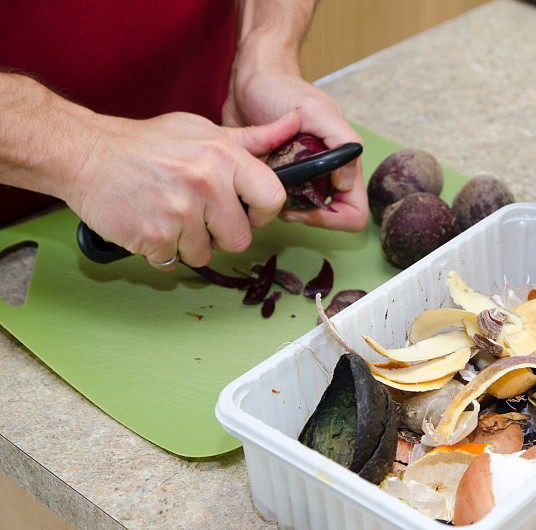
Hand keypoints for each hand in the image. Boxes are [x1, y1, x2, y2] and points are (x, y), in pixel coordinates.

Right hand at [66, 111, 300, 269]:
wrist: (85, 153)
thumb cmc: (148, 143)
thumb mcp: (203, 131)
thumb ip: (251, 139)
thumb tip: (294, 125)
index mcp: (223, 156)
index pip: (273, 198)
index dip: (263, 212)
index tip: (247, 211)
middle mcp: (206, 183)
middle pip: (240, 239)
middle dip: (222, 234)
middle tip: (199, 215)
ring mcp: (180, 212)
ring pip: (206, 254)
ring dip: (189, 243)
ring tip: (170, 214)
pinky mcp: (155, 236)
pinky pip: (174, 261)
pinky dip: (163, 250)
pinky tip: (151, 223)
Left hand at [223, 68, 367, 231]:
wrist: (250, 81)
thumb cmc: (283, 90)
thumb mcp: (317, 111)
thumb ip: (341, 142)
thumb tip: (346, 181)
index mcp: (343, 162)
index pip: (354, 212)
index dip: (334, 218)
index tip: (308, 207)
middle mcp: (328, 174)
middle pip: (333, 219)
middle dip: (311, 219)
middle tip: (284, 206)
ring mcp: (305, 177)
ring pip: (307, 216)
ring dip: (290, 212)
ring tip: (269, 195)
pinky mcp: (282, 177)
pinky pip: (283, 204)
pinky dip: (272, 202)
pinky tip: (260, 187)